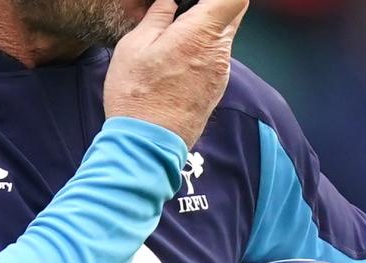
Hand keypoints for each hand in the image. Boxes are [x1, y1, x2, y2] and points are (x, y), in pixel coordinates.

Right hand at [104, 0, 250, 146]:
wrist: (147, 145)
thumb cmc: (137, 97)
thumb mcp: (134, 46)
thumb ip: (157, 17)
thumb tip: (169, 2)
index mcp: (200, 33)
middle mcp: (219, 52)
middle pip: (231, 13)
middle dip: (211, 7)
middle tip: (181, 15)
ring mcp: (221, 73)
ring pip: (222, 37)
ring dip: (203, 31)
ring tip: (170, 41)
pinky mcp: (216, 90)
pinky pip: (215, 60)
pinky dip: (201, 53)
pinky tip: (175, 64)